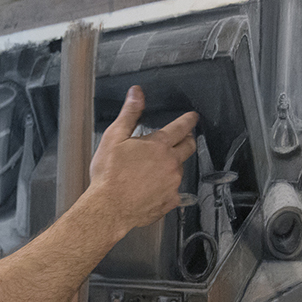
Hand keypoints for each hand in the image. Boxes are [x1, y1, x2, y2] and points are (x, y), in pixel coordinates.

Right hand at [88, 85, 197, 236]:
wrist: (108, 208)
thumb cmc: (109, 176)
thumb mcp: (114, 138)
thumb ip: (129, 114)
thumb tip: (136, 93)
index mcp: (159, 145)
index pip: (182, 127)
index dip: (188, 120)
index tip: (192, 118)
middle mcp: (171, 163)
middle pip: (189, 147)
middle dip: (188, 140)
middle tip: (182, 138)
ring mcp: (173, 184)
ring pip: (180, 170)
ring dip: (172, 166)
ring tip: (155, 169)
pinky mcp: (170, 202)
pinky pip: (174, 193)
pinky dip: (166, 189)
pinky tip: (152, 190)